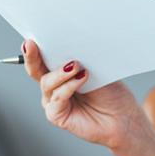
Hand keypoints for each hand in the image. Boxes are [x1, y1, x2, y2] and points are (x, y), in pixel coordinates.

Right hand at [23, 38, 146, 149]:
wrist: (123, 117)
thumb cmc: (111, 93)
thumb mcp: (95, 68)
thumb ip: (78, 59)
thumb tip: (67, 45)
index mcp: (60, 71)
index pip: (42, 57)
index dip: (35, 47)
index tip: (32, 37)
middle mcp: (54, 86)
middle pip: (35, 69)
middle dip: (32, 56)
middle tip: (32, 44)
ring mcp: (53, 100)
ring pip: (47, 83)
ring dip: (61, 72)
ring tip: (77, 66)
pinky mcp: (56, 115)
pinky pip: (57, 98)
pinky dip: (68, 87)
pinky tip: (81, 78)